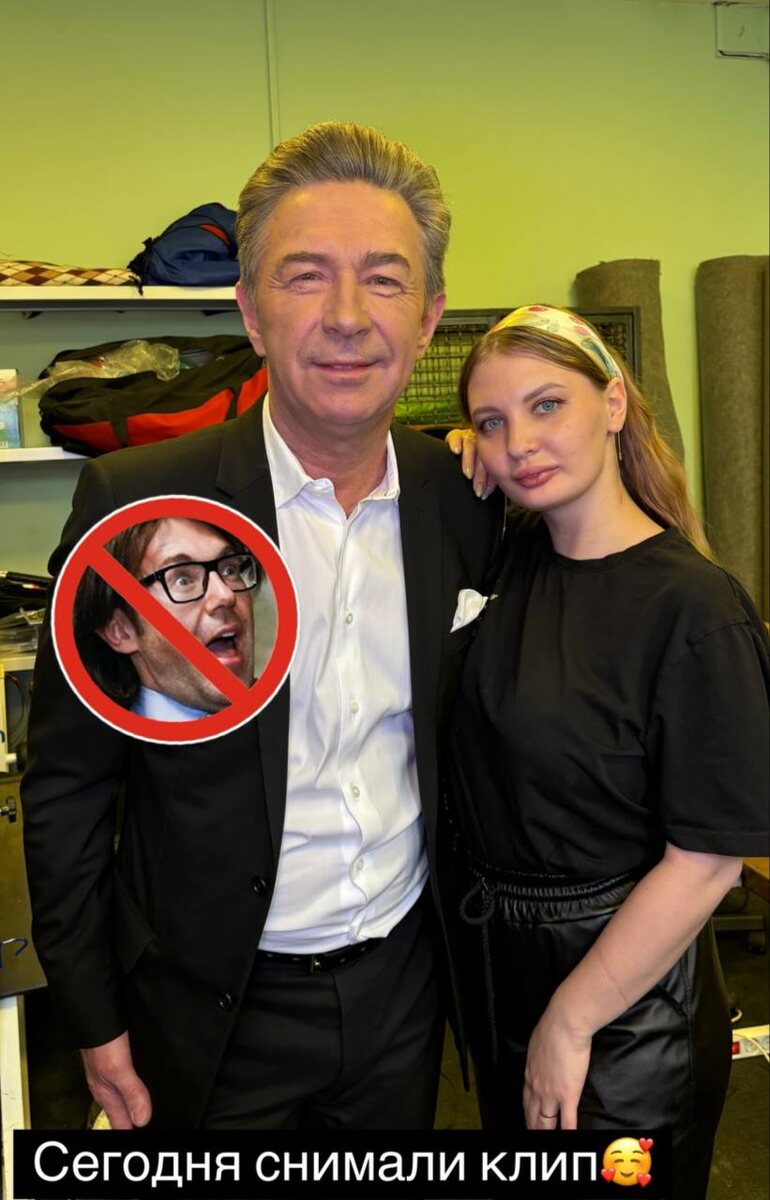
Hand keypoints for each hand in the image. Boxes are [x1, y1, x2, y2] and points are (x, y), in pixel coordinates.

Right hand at [80, 1031, 151, 1128]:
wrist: (94, 1015)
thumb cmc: (101, 1042)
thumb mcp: (119, 1068)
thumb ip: (131, 1093)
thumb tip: (142, 1119)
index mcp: (107, 1096)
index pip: (121, 1126)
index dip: (134, 1130)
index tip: (147, 1131)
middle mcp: (107, 1090)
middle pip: (121, 1116)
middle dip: (134, 1122)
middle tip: (149, 1125)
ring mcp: (110, 1077)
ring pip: (123, 1100)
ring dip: (135, 1106)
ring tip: (146, 1111)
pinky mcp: (114, 1064)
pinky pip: (126, 1083)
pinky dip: (135, 1088)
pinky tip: (143, 1083)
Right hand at [445, 428, 495, 498]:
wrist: (461, 458)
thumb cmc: (478, 469)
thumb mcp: (487, 474)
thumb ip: (491, 479)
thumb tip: (487, 492)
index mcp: (494, 449)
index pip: (494, 462)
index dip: (490, 478)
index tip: (485, 492)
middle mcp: (483, 442)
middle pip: (483, 455)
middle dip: (481, 474)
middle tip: (477, 489)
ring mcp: (471, 437)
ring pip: (471, 445)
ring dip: (469, 461)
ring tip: (468, 474)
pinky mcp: (456, 435)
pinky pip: (455, 436)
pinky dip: (455, 442)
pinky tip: (456, 451)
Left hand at [522, 1001, 591, 1130]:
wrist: (564, 1024)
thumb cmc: (553, 1027)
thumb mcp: (538, 1041)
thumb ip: (539, 1054)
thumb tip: (541, 1055)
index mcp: (530, 1073)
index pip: (526, 1099)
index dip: (528, 1113)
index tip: (529, 1120)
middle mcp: (536, 1087)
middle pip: (532, 1115)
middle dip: (533, 1128)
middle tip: (533, 1136)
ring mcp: (551, 1093)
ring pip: (545, 1122)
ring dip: (546, 1133)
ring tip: (546, 1143)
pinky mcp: (567, 1094)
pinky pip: (567, 1121)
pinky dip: (568, 1133)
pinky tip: (569, 1140)